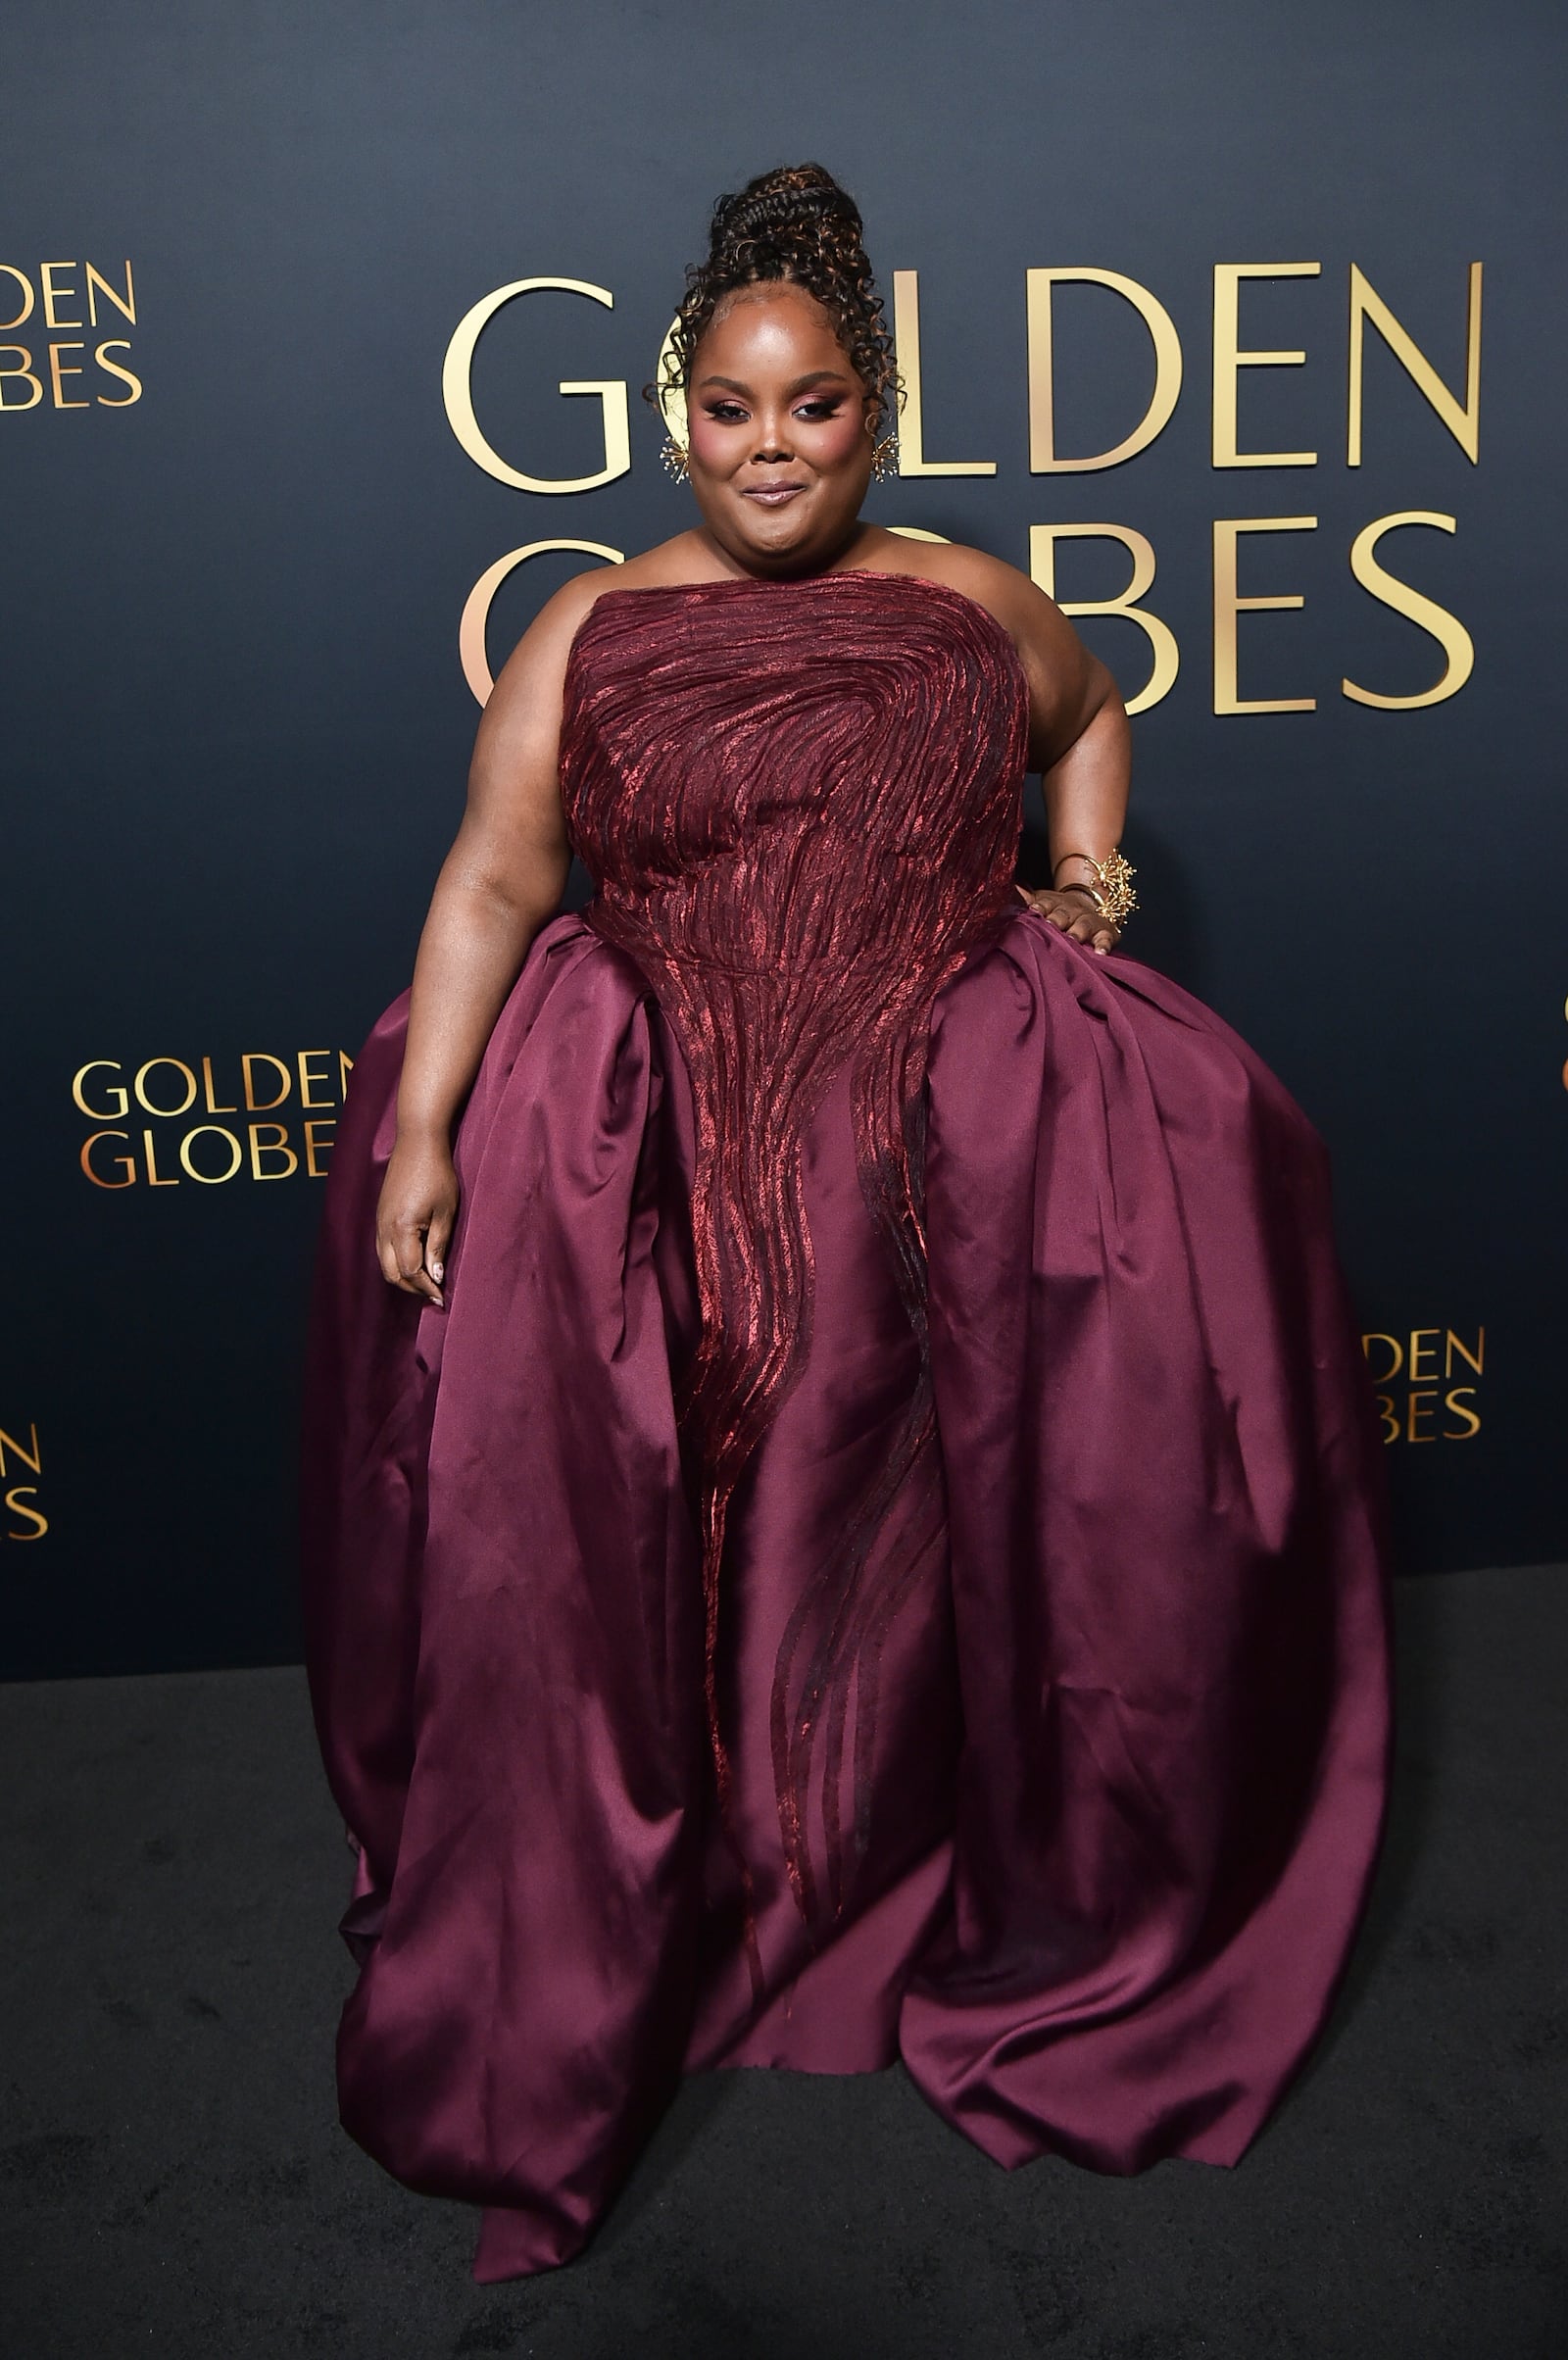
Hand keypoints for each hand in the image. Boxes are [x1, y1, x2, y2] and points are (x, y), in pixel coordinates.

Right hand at [376, 1133, 458, 1306]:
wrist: (417, 1143)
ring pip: (384, 1263)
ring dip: (403, 1276)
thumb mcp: (445, 1213)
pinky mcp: (379, 1216)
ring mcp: (378, 1222)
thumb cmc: (437, 1174)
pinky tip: (415, 1260)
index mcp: (401, 1229)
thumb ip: (438, 1246)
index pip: (410, 1272)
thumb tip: (435, 1277)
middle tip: (434, 1293)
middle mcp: (383, 1229)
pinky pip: (382, 1249)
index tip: (442, 1298)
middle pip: (391, 1274)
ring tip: (426, 1280)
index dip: (426, 1288)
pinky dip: (396, 1261)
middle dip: (412, 1287)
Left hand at [1015, 881, 1120, 956]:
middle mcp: (1072, 910)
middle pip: (1064, 913)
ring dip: (1078, 931)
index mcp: (1053, 903)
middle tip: (1050, 925)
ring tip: (1073, 938)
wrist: (1090, 905)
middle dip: (1057, 919)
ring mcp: (1089, 921)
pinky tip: (1100, 953)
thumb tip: (1004, 887)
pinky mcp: (1105, 933)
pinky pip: (1105, 939)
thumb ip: (1023, 898)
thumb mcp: (1040, 902)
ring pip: (1084, 924)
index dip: (1040, 907)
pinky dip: (1104, 945)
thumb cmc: (1057, 910)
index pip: (1045, 903)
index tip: (1033, 910)